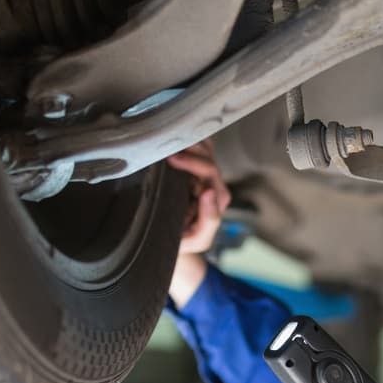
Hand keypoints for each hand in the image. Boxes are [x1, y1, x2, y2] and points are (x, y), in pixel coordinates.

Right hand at [169, 140, 230, 254]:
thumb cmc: (185, 242)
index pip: (209, 172)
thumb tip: (208, 192)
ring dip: (188, 141)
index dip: (193, 163)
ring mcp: (204, 175)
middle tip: (166, 146)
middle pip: (207, 155)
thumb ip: (209, 219)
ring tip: (168, 139)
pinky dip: (187, 140)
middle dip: (188, 148)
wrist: (173, 244)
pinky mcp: (193, 170)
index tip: (171, 160)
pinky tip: (172, 138)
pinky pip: (196, 149)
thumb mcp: (198, 239)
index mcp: (216, 197)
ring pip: (204, 148)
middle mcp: (213, 183)